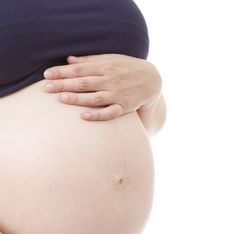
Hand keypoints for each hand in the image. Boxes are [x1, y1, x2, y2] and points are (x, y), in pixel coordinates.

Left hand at [43, 53, 161, 120]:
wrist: (152, 80)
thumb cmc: (128, 68)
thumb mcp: (111, 59)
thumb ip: (90, 60)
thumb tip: (69, 60)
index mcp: (104, 67)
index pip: (79, 69)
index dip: (62, 72)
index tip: (47, 75)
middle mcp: (109, 80)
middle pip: (83, 83)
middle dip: (64, 85)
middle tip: (46, 88)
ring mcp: (117, 94)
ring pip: (94, 97)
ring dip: (78, 98)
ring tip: (62, 98)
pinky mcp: (124, 107)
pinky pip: (109, 112)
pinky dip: (97, 115)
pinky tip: (84, 116)